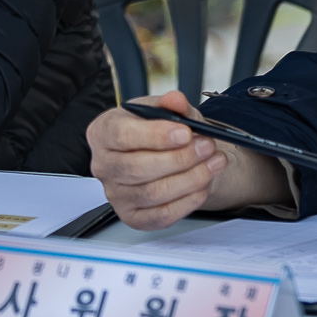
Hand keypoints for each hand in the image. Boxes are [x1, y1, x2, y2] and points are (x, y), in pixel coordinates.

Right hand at [88, 91, 293, 228]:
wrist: (168, 155)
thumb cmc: (160, 132)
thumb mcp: (166, 111)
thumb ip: (172, 105)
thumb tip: (176, 100)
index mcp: (103, 132)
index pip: (121, 136)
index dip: (155, 135)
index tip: (185, 132)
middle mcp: (104, 165)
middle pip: (138, 168)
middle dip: (181, 158)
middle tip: (207, 146)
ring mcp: (116, 194)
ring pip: (153, 193)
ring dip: (191, 178)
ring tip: (213, 163)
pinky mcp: (133, 216)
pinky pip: (161, 215)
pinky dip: (187, 201)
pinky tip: (202, 185)